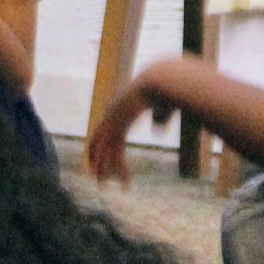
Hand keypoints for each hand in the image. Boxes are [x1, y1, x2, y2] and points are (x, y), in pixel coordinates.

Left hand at [83, 64, 176, 185]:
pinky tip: (116, 179)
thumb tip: (156, 131)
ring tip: (103, 185)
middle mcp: (113, 113)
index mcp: (120, 106)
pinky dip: (116, 167)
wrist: (162, 79)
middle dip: (97, 158)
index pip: (105, 129)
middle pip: (100, 140)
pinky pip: (116, 151)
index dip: (101, 143)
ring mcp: (114, 119)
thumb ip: (160, 118)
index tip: (98, 155)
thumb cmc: (168, 90)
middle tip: (95, 175)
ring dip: (104, 168)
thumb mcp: (165, 107)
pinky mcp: (121, 125)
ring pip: (105, 149)